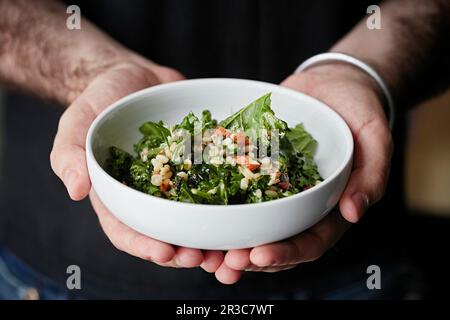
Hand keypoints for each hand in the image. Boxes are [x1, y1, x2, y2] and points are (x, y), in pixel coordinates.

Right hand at [50, 57, 223, 269]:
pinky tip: (249, 207)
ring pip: (197, 217)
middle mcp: (152, 196)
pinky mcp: (202, 165)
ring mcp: (180, 183)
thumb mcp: (77, 122)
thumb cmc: (101, 102)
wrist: (136, 79)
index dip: (145, 246)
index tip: (165, 252)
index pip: (127, 231)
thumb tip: (75, 190)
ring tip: (230, 247)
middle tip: (203, 257)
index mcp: (119, 196)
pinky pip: (218, 184)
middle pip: (167, 234)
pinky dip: (232, 200)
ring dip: (212, 237)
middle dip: (185, 251)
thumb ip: (68, 154)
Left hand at [215, 64, 392, 283]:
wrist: (330, 85)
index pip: (310, 241)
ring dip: (228, 243)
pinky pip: (233, 191)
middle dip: (248, 258)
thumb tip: (354, 212)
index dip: (286, 253)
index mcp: (330, 209)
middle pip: (275, 242)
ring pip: (250, 225)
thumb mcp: (375, 137)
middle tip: (224, 263)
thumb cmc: (359, 110)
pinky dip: (216, 206)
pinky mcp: (253, 169)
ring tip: (203, 253)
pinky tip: (196, 211)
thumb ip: (372, 174)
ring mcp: (274, 190)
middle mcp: (299, 206)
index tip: (259, 255)